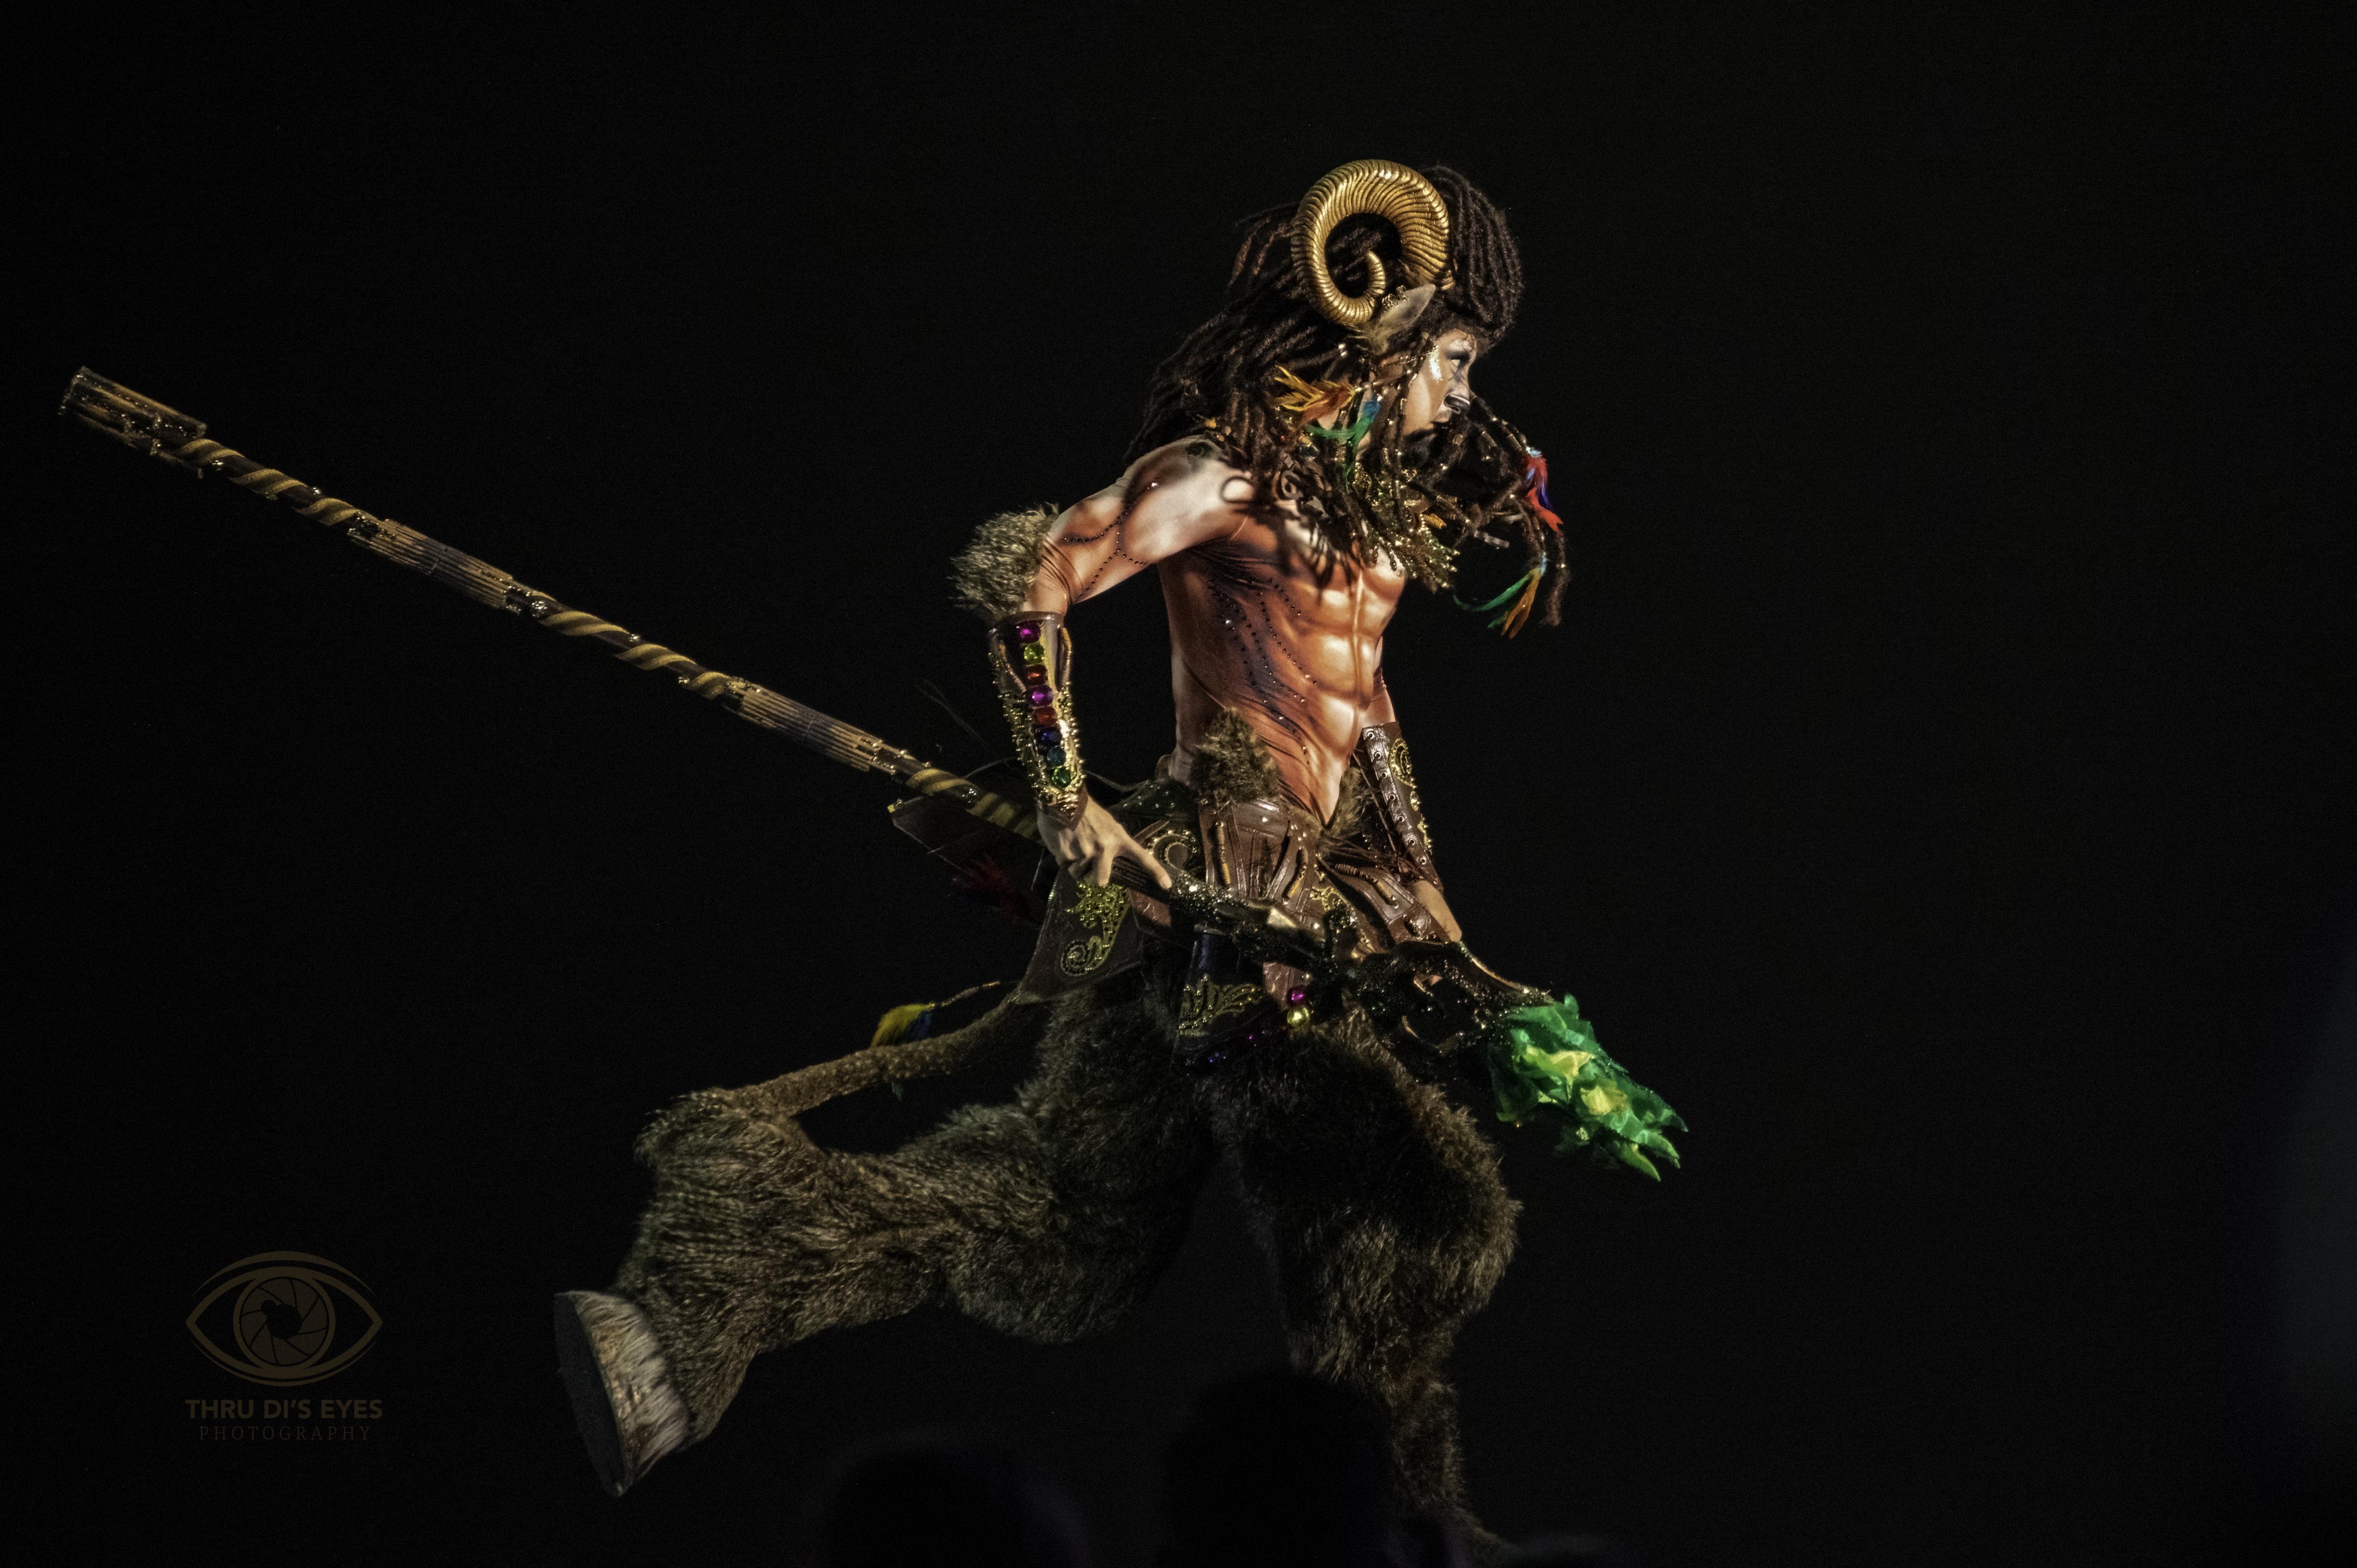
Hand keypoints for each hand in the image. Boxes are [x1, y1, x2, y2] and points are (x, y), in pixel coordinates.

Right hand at [1037, 795, 1172, 890]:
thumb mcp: (1107, 823)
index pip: (1142, 857)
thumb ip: (1111, 842)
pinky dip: (1063, 858)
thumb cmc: (1085, 811)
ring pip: (1079, 874)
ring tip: (1073, 845)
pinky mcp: (1067, 856)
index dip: (1156, 872)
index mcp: (1119, 839)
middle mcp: (1105, 849)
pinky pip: (1066, 866)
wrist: (1062, 799)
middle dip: (1092, 876)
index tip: (1167, 885)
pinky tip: (1063, 842)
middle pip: (1101, 881)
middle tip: (1087, 864)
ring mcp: (1086, 854)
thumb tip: (1108, 861)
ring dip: (1075, 865)